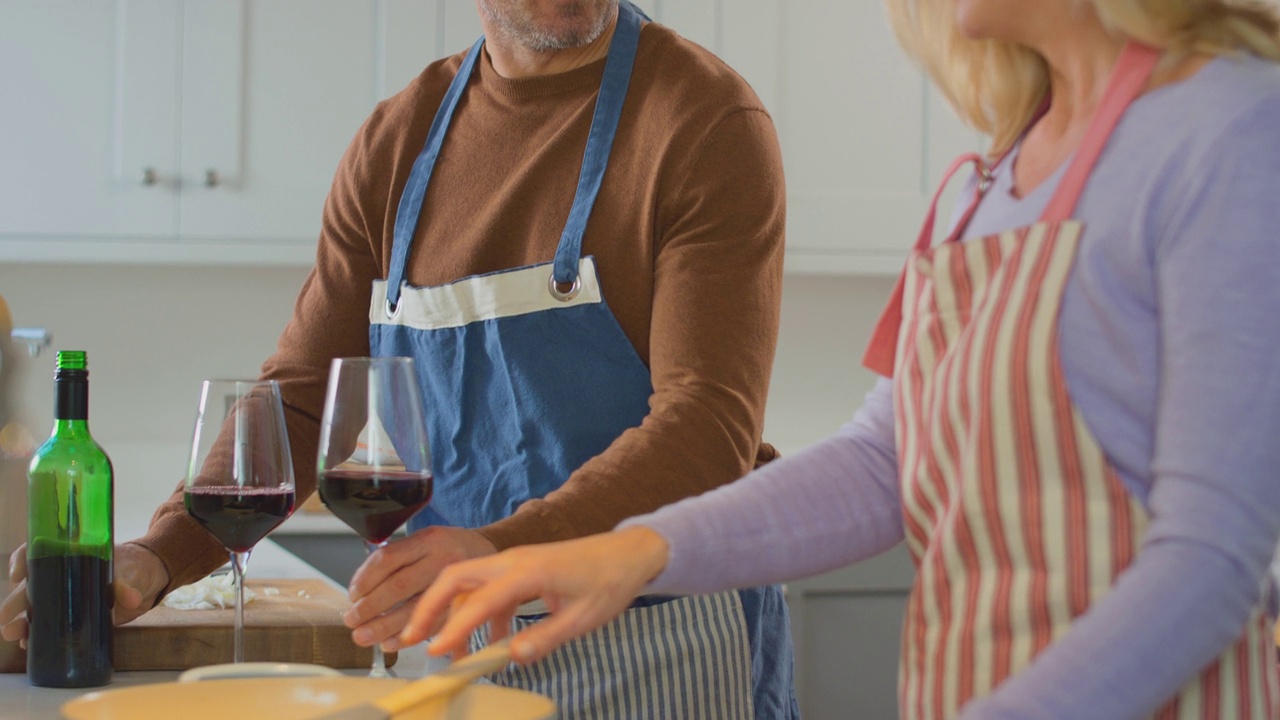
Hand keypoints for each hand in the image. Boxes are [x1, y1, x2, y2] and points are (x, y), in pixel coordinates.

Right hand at [1, 541, 168, 647]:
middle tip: (7, 618)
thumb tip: (132, 600)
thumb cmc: (134, 566)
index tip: (17, 575)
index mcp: (69, 556)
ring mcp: (64, 599)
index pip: (35, 553)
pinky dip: (36, 635)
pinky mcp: (73, 619)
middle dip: (15, 603)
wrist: (148, 581)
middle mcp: (59, 577)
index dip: (21, 561)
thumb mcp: (130, 572)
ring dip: (20, 622)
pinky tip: (28, 645)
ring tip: (14, 635)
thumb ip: (126, 585)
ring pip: (34, 609)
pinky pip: (48, 626)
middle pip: (29, 587)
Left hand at [343, 526, 496, 651]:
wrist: (488, 551)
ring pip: (415, 608)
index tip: (352, 595)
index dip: (364, 580)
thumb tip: (360, 591)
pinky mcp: (464, 603)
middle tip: (352, 620)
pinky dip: (409, 637)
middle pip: (398, 585)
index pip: (388, 559)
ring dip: (385, 626)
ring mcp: (456, 583)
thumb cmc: (449, 548)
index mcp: (428, 540)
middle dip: (370, 608)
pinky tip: (392, 642)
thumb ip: (397, 558)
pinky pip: (433, 624)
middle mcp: (442, 558)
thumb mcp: (425, 539)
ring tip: (365, 635)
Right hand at [399, 526, 669, 663]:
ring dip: (447, 609)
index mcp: (527, 571)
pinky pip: (487, 588)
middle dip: (429, 607)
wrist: (629, 554)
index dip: (454, 629)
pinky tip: (486, 643)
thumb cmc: (608, 584)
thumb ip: (545, 638)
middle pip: (455, 577)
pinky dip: (476, 612)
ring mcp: (514, 562)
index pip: (479, 600)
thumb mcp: (582, 618)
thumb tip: (510, 657)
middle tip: (412, 640)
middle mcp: (512, 561)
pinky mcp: (520, 568)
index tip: (435, 653)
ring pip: (466, 580)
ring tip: (439, 646)